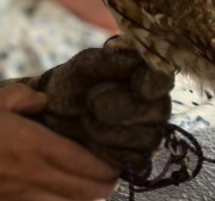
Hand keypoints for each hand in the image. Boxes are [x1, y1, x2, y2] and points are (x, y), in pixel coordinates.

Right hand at [0, 84, 117, 200]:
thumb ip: (25, 97)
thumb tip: (44, 100)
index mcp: (35, 144)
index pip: (82, 161)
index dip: (105, 167)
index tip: (119, 162)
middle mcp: (34, 173)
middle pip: (82, 191)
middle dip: (104, 187)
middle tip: (115, 177)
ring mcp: (22, 195)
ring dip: (86, 200)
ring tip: (95, 190)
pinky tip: (67, 198)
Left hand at [29, 39, 173, 173]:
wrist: (53, 115)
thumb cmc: (73, 82)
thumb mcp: (85, 66)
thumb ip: (110, 62)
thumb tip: (136, 60)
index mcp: (147, 74)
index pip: (163, 78)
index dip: (154, 84)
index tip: (137, 87)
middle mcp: (155, 102)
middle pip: (160, 110)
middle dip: (123, 108)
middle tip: (91, 102)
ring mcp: (149, 131)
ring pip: (149, 137)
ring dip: (111, 130)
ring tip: (86, 118)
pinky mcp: (137, 159)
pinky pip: (136, 161)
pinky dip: (109, 152)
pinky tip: (92, 141)